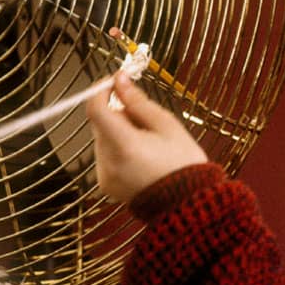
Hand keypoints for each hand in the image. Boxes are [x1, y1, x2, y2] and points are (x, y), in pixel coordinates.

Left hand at [86, 72, 207, 202]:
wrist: (189, 204)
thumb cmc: (183, 163)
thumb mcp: (167, 125)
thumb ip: (138, 102)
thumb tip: (119, 80)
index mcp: (124, 145)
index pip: (95, 108)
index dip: (102, 90)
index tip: (116, 84)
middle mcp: (108, 162)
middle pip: (100, 124)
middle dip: (118, 115)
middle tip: (146, 121)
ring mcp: (105, 176)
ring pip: (103, 139)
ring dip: (120, 134)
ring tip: (150, 146)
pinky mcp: (106, 185)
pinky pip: (106, 157)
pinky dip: (119, 151)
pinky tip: (143, 159)